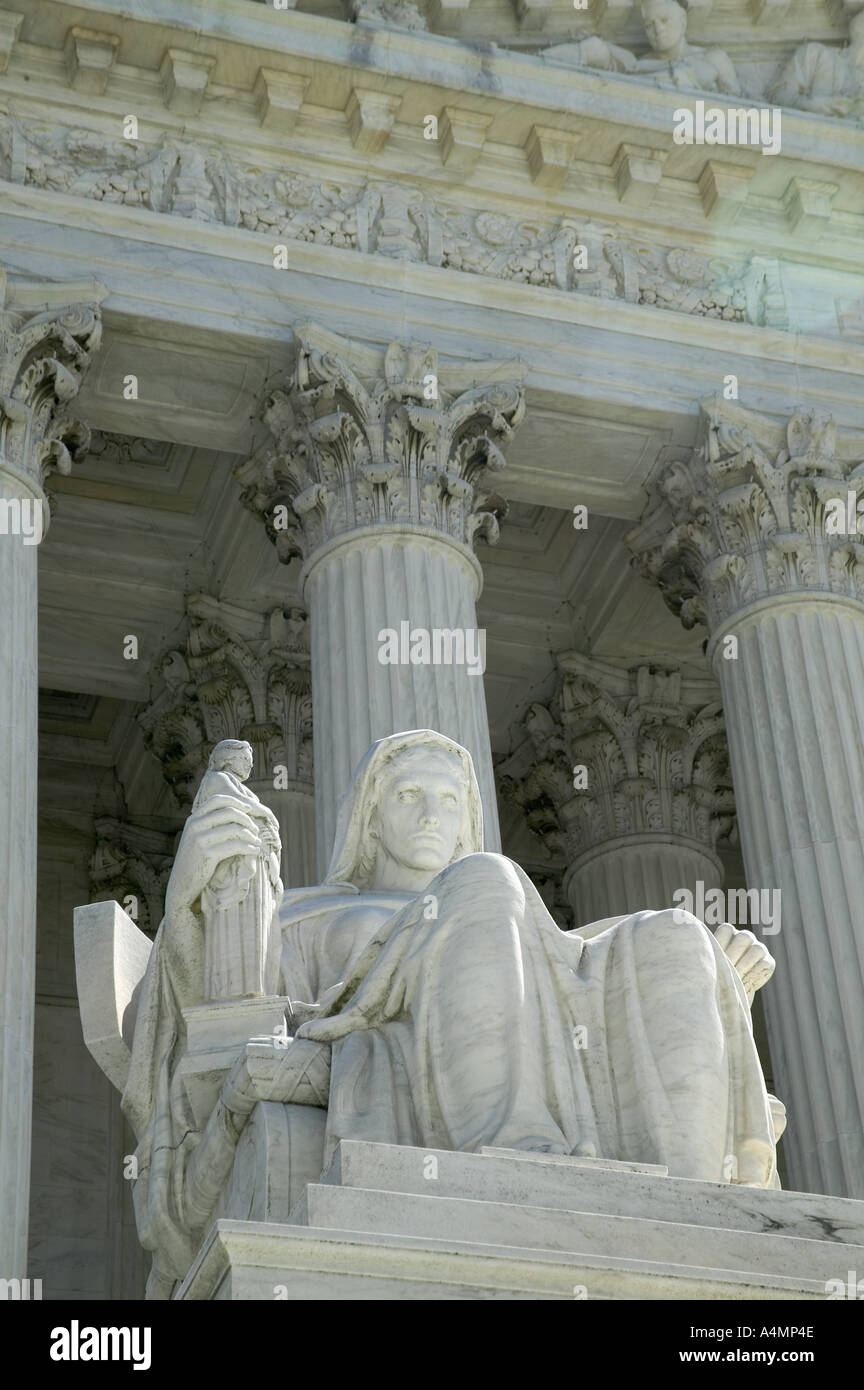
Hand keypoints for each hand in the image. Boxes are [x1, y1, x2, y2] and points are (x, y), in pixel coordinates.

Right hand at [165, 795, 262, 917]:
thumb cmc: (195, 859)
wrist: (181, 883)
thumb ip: (210, 824)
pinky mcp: (207, 855)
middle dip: (247, 819)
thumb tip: (236, 812)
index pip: (217, 799)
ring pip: (234, 829)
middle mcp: (195, 826)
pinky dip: (248, 847)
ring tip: (257, 842)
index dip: (236, 801)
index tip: (249, 808)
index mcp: (193, 819)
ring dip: (250, 835)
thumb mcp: (197, 837)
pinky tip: (254, 851)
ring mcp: (200, 840)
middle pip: (229, 812)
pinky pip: (235, 846)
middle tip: (256, 829)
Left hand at [714, 922, 774, 1004]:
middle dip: (733, 957)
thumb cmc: (713, 979)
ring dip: (744, 966)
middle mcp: (745, 937)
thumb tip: (699, 950)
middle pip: (743, 938)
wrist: (726, 998)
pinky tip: (744, 984)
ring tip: (734, 979)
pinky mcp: (768, 962)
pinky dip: (755, 974)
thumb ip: (707, 955)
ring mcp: (758, 948)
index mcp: (728, 933)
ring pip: (756, 949)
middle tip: (725, 972)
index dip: (721, 945)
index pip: (727, 930)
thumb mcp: (708, 966)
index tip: (715, 960)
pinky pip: (765, 963)